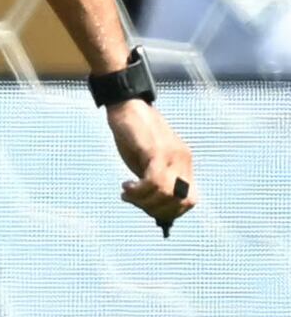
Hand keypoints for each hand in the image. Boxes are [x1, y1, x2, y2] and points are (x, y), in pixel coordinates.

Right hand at [111, 94, 198, 231]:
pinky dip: (139, 191)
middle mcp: (183, 161)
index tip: (148, 208)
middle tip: (135, 202)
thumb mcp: (146, 161)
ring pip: (168, 194)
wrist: (126, 104)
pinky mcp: (156, 151)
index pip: (190, 200)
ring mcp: (172, 155)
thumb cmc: (133, 133)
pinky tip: (127, 186)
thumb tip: (153, 205)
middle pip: (182, 202)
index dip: (170, 212)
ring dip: (144, 201)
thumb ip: (153, 179)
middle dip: (156, 210)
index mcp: (184, 164)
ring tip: (127, 193)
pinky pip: (154, 181)